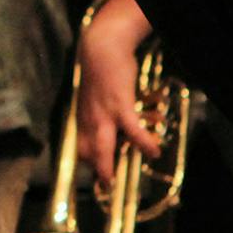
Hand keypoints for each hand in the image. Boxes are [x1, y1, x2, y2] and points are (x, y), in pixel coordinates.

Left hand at [76, 0, 159, 183]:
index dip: (86, 162)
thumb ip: (95, 112)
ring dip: (108, 166)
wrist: (101, 47)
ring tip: (115, 181)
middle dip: (94, 171)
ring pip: (103, 146)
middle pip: (87, 152)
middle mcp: (89, 118)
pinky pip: (132, 129)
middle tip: (104, 186)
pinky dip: (142, 142)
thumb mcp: (92, 94)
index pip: (79, 146)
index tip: (94, 173)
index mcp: (83, 116)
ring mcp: (103, 113)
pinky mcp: (120, 105)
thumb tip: (104, 125)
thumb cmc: (101, 70)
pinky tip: (153, 151)